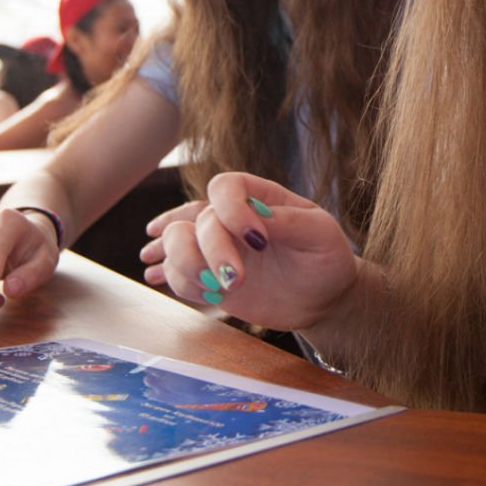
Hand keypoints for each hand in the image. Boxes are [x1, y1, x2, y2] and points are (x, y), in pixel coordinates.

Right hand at [143, 172, 355, 331]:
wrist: (321, 299)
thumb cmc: (326, 259)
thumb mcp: (321, 235)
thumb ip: (290, 222)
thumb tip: (257, 218)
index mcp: (259, 197)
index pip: (225, 186)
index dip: (231, 209)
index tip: (257, 240)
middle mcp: (231, 218)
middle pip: (199, 219)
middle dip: (213, 251)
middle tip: (237, 281)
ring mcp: (217, 247)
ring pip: (177, 240)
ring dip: (183, 262)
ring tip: (208, 285)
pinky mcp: (209, 276)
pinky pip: (176, 271)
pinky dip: (172, 278)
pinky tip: (160, 279)